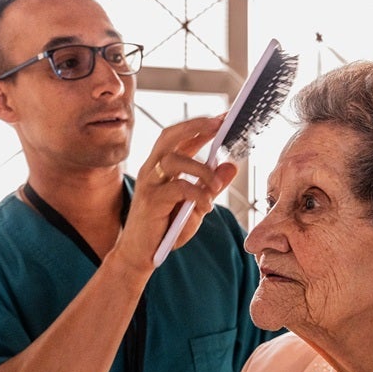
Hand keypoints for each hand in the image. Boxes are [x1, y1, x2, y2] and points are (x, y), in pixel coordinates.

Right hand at [115, 116, 237, 272]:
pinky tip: (205, 206)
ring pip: (175, 159)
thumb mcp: (196, 205)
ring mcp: (149, 184)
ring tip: (216, 186)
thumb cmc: (166, 229)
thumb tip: (231, 165)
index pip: (180, 137)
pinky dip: (197, 194)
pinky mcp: (150, 201)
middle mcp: (152, 170)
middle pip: (170, 136)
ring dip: (202, 169)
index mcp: (161, 167)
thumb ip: (212, 186)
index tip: (223, 117)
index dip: (201, 125)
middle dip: (195, 126)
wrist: (141, 255)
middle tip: (220, 125)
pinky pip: (178, 187)